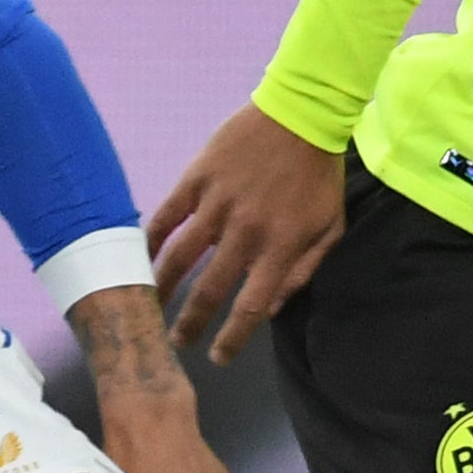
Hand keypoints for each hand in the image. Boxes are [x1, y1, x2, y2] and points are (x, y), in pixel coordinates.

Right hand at [147, 104, 344, 363]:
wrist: (301, 115)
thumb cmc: (318, 176)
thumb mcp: (329, 229)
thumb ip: (303, 272)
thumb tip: (269, 309)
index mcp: (280, 249)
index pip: (249, 309)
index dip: (231, 340)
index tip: (217, 357)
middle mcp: (245, 233)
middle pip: (209, 291)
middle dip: (190, 324)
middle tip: (177, 342)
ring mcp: (217, 205)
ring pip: (180, 257)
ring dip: (164, 289)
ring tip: (153, 307)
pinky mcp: (197, 180)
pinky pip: (167, 216)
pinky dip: (151, 240)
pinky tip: (142, 259)